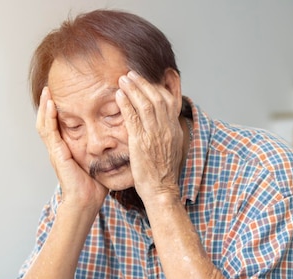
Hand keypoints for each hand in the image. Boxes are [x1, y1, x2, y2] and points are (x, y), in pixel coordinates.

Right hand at [36, 87, 107, 210]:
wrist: (86, 200)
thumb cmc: (94, 185)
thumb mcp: (99, 161)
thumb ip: (103, 150)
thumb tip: (118, 139)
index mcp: (66, 149)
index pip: (59, 125)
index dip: (58, 110)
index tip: (63, 95)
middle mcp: (58, 148)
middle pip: (48, 121)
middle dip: (48, 104)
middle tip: (49, 87)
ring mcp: (55, 150)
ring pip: (44, 123)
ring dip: (45, 106)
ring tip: (47, 91)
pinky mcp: (56, 153)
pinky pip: (49, 131)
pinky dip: (48, 117)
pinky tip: (51, 105)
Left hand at [115, 71, 183, 204]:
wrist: (162, 190)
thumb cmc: (163, 173)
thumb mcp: (171, 148)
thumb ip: (166, 132)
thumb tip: (162, 122)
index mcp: (174, 130)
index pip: (169, 101)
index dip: (158, 87)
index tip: (148, 79)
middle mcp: (166, 129)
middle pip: (157, 98)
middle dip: (143, 83)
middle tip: (131, 74)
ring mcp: (155, 135)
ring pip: (145, 104)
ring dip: (133, 89)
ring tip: (123, 79)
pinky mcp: (141, 142)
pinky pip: (133, 118)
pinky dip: (126, 104)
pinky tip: (118, 96)